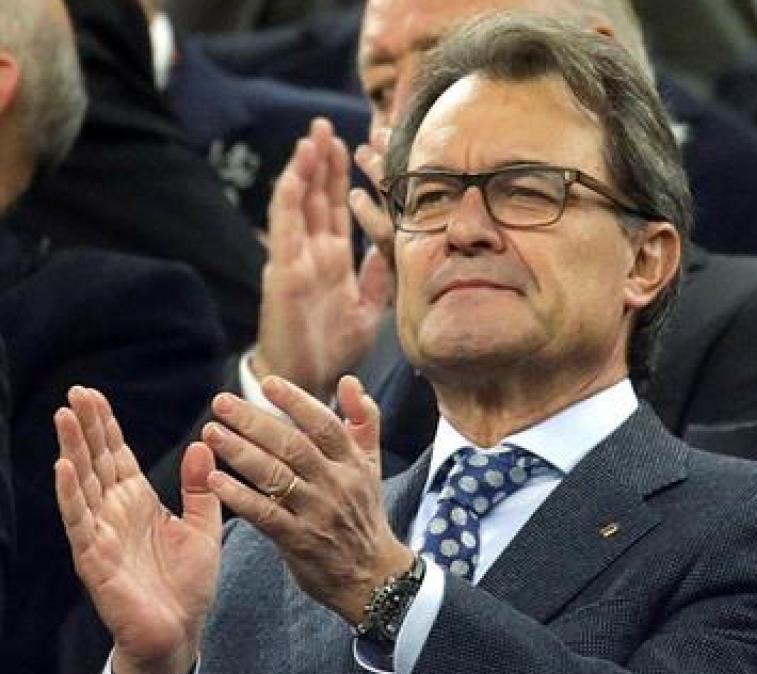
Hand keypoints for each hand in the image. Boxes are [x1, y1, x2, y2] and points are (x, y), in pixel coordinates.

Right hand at [54, 388, 221, 673]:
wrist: (179, 633)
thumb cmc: (187, 584)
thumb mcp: (203, 528)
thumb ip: (200, 488)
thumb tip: (202, 444)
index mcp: (138, 501)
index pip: (116, 455)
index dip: (106, 425)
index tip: (94, 394)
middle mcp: (114, 512)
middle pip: (95, 460)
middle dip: (86, 427)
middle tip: (76, 391)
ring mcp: (100, 533)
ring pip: (81, 483)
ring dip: (71, 449)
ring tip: (64, 416)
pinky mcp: (94, 557)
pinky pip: (79, 520)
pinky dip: (70, 493)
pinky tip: (63, 467)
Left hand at [200, 375, 414, 625]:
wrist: (372, 575)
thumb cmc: (363, 514)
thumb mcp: (371, 466)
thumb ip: (363, 421)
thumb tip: (348, 382)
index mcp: (353, 463)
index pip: (324, 424)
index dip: (296, 402)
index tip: (267, 383)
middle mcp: (337, 484)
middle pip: (293, 445)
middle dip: (254, 421)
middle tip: (221, 402)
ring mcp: (317, 513)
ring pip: (275, 476)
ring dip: (240, 453)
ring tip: (211, 433)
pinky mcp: (299, 540)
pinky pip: (265, 515)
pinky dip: (239, 497)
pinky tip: (213, 480)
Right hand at [255, 119, 391, 399]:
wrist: (308, 380)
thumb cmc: (334, 349)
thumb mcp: (368, 308)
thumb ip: (377, 276)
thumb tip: (389, 245)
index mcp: (334, 261)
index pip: (339, 209)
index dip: (345, 178)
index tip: (359, 147)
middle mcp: (313, 253)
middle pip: (318, 197)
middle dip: (323, 162)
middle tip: (327, 125)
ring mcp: (296, 258)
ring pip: (300, 202)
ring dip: (306, 168)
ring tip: (313, 135)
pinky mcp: (283, 268)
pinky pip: (285, 225)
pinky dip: (291, 195)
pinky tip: (297, 169)